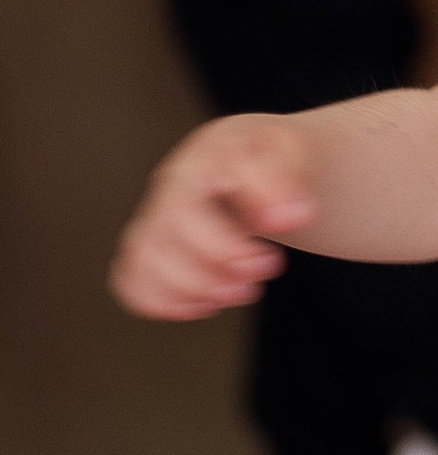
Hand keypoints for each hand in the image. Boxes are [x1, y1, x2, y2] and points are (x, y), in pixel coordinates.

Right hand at [110, 112, 314, 320]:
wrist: (259, 156)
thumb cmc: (271, 155)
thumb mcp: (290, 152)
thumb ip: (288, 181)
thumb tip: (289, 218)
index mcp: (201, 158)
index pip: (188, 203)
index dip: (224, 245)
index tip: (273, 251)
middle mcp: (169, 186)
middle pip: (162, 236)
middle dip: (215, 266)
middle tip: (263, 270)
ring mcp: (154, 216)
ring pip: (142, 261)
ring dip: (193, 288)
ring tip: (240, 290)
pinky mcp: (148, 246)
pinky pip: (130, 281)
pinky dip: (163, 301)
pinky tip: (205, 302)